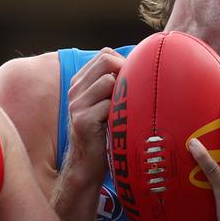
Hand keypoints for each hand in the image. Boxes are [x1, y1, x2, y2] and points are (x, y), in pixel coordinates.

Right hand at [62, 48, 125, 184]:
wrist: (87, 165)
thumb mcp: (105, 105)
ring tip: (126, 111)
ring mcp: (76, 105)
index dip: (123, 62)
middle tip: (135, 92)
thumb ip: (114, 85)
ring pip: (108, 81)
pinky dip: (120, 114)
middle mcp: (74, 91)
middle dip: (126, 71)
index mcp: (79, 83)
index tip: (134, 80)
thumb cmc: (104, 134)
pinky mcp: (83, 121)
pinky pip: (109, 104)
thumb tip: (144, 65)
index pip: (105, 55)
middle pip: (105, 61)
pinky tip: (121, 125)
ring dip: (123, 95)